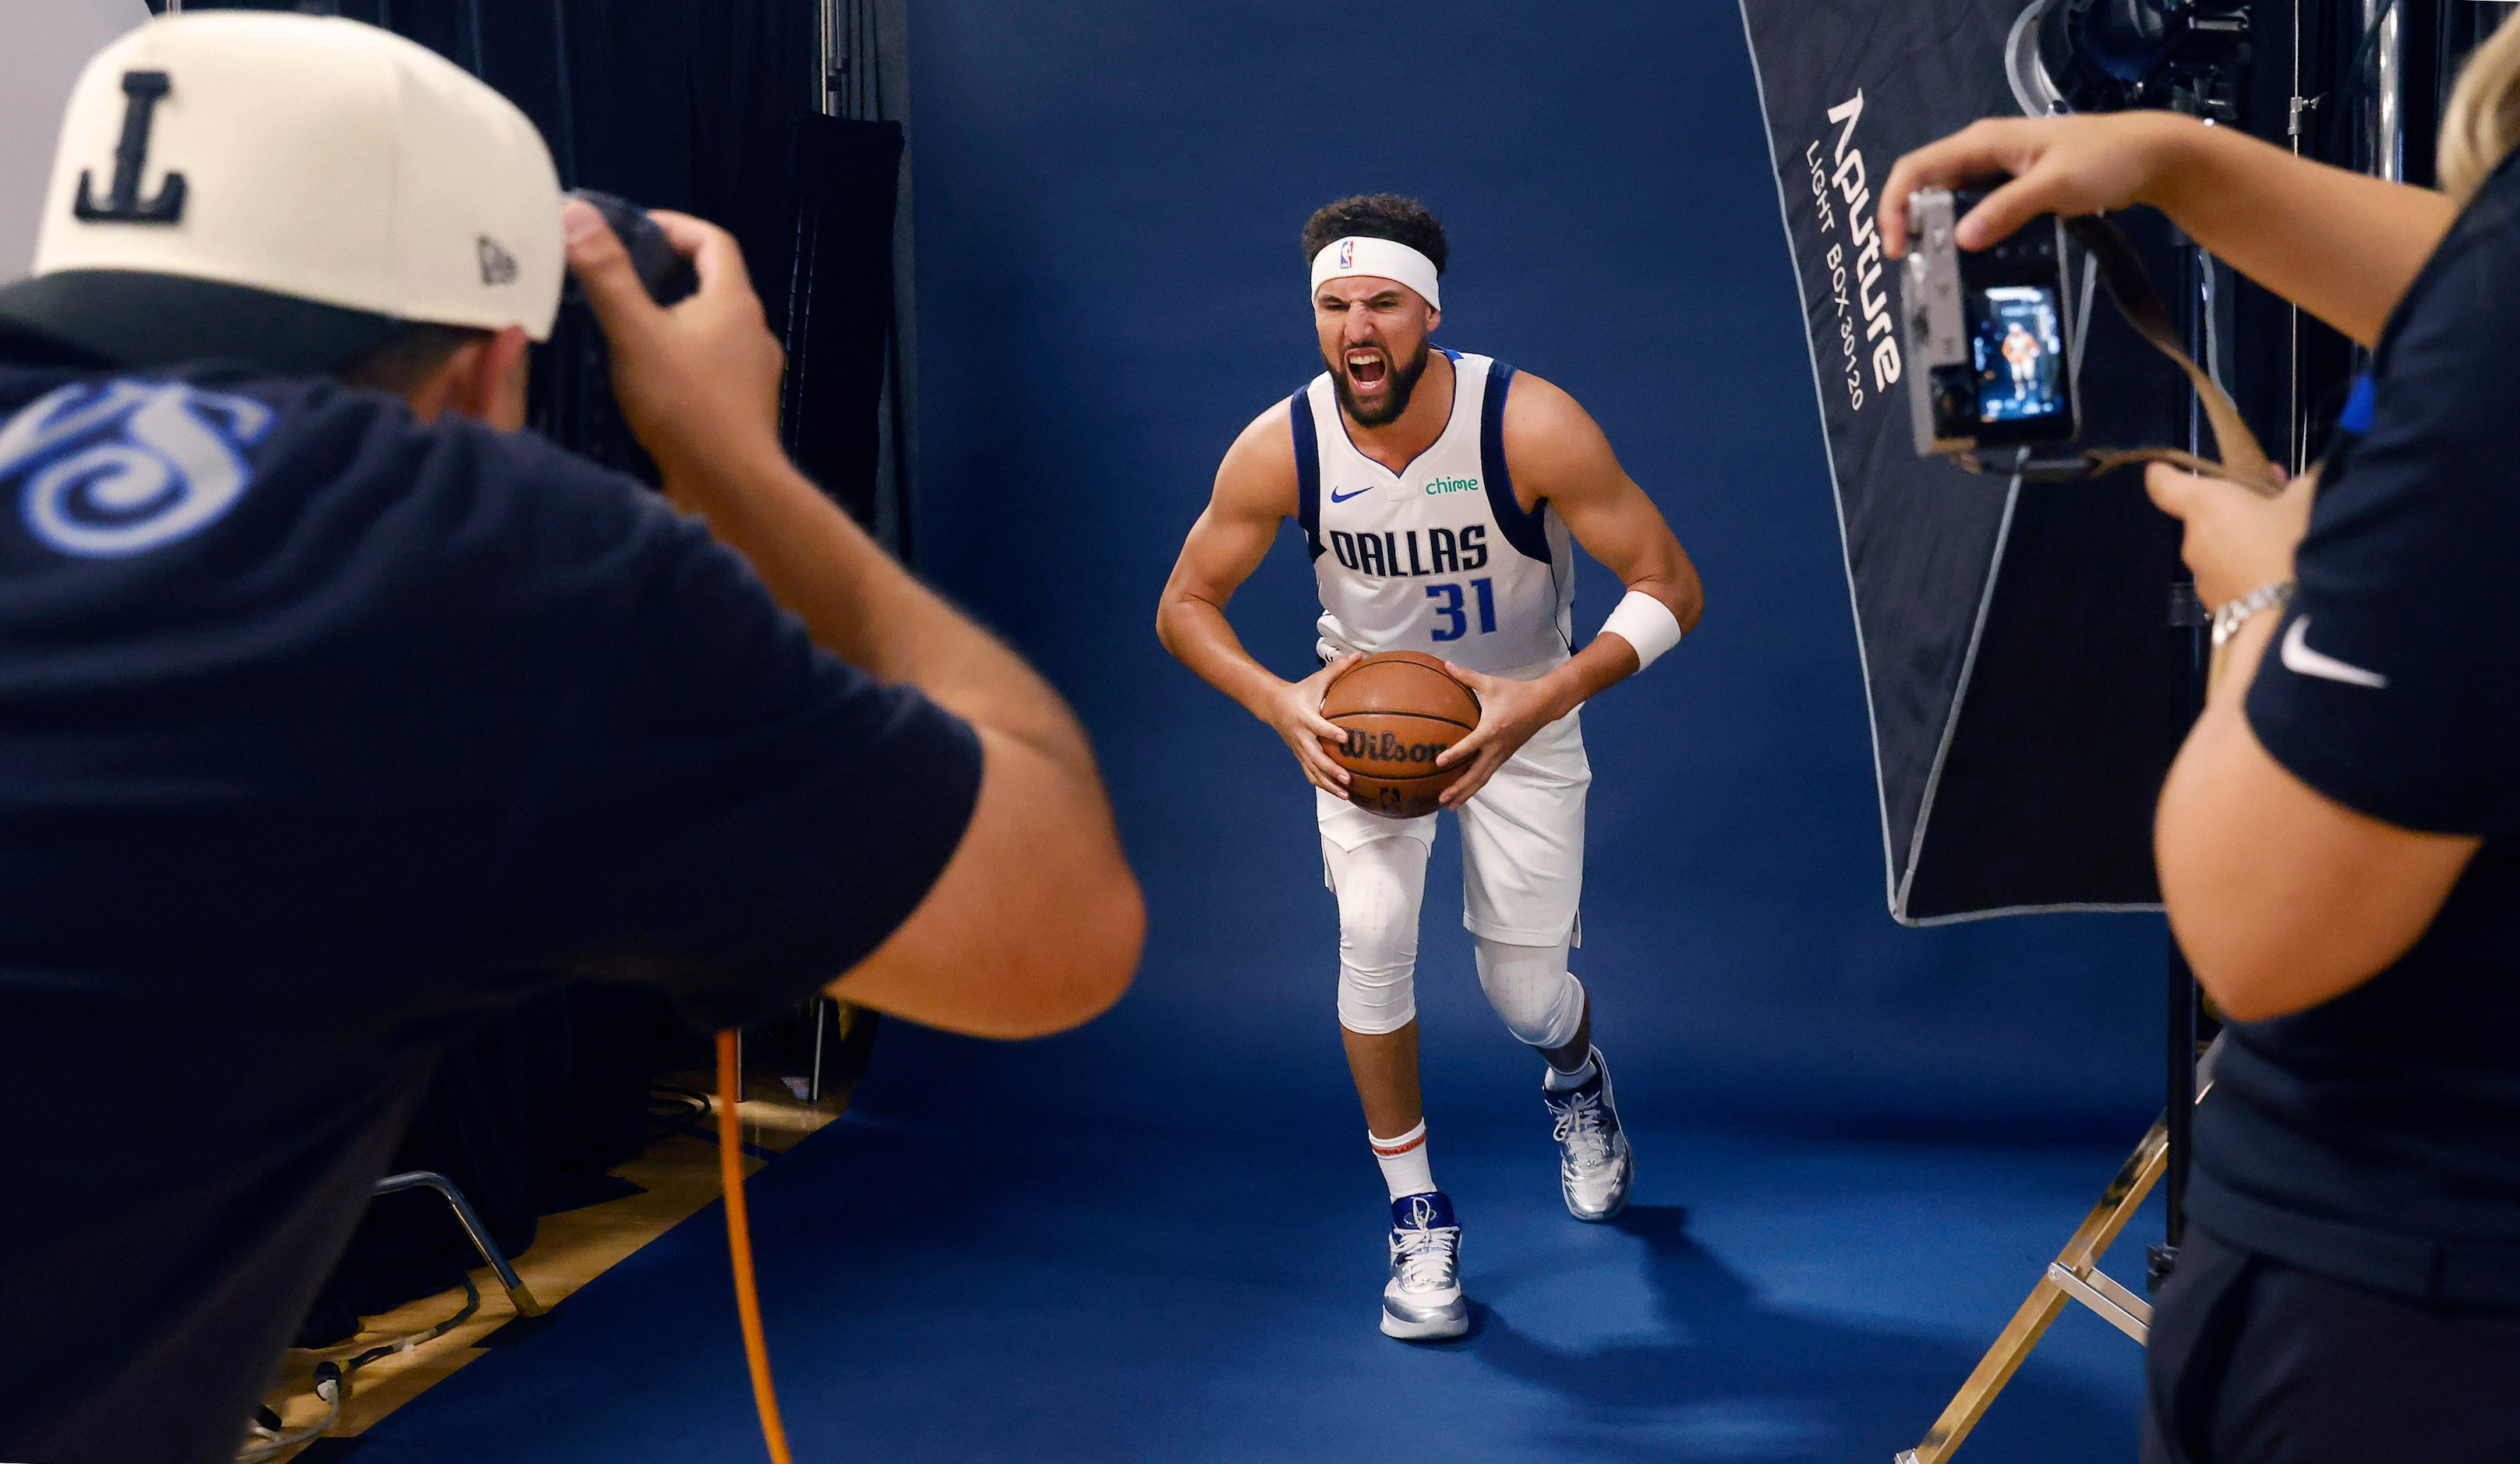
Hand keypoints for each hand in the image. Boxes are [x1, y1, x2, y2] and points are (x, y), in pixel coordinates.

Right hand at [562, 199, 785, 482]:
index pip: (714, 241)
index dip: (676, 227)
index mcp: (735, 302)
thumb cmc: (686, 404)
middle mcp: (753, 331)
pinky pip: (713, 365)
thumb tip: (576, 213)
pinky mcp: (744, 407)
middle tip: (622, 278)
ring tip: (628, 325)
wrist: (731, 486)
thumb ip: (606, 275)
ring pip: (713, 328)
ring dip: (675, 318)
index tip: (638, 230)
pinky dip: (683, 356)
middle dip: (670, 273)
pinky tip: (650, 376)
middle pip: (715, 283)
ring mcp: (754, 372)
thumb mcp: (635, 333)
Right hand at [1268, 653, 1360, 795]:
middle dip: (1331, 770)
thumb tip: (1359, 656)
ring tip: (1347, 794)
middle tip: (1348, 779)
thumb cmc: (1301, 691)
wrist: (1273, 705)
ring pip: (1313, 771)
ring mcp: (1299, 749)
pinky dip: (1324, 785)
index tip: (1346, 739)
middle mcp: (1301, 736)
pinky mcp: (1299, 756)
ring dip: (1329, 784)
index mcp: (1305, 717)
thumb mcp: (1317, 680)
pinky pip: (1311, 774)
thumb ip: (1338, 669)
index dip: (1331, 733)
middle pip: (1315, 757)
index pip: (1319, 727)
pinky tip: (1340, 794)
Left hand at [1433, 663, 1572, 806]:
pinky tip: (1463, 793)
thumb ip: (1467, 676)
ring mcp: (1502, 754)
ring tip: (1449, 805)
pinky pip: (1487, 774)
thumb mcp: (1490, 683)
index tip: (1439, 762)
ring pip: (1482, 778)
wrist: (1543, 704)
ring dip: (1466, 792)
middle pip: (1476, 773)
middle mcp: (1497, 746)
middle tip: (1441, 798)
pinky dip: (1475, 785)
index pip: (1471, 745)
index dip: (1455, 754)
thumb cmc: (1515, 692)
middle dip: (1459, 787)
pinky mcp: (1504, 756)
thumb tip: (1446, 664)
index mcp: (1492, 729)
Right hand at [1879, 111, 2201, 258]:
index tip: (1897, 249)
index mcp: (1983, 143)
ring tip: (1935, 271)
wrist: (2151, 156)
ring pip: (1947, 201)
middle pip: (1924, 187)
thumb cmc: (2106, 160)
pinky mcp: (2013, 189)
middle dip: (1909, 225)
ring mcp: (1998, 172)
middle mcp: (1982, 153)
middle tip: (1913, 269)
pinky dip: (1963, 235)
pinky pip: (1973, 211)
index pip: (1915, 169)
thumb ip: (2008, 210)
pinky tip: (1969, 260)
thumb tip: (1960, 240)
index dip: (1894, 207)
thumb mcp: (2056, 185)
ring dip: (1935, 233)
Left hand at [2145, 462, 2315, 608]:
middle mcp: (2193, 540)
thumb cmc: (2294, 544)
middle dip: (2232, 511)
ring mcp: (2201, 577)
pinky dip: (2245, 571)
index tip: (2164, 469)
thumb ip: (2297, 488)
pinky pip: (2227, 576)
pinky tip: (2276, 576)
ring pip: (2217, 549)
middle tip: (2270, 505)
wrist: (2295, 615)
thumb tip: (2299, 487)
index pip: (2164, 485)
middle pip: (2204, 518)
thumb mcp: (2307, 502)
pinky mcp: (2215, 605)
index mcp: (2205, 505)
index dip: (2163, 474)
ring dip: (2239, 542)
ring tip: (2281, 545)